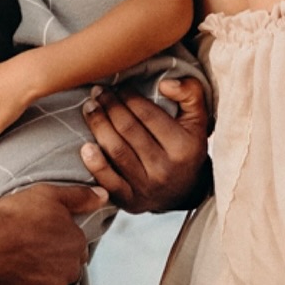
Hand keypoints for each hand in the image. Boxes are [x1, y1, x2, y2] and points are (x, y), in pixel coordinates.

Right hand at [0, 183, 108, 284]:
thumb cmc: (14, 217)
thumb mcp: (48, 195)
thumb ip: (80, 197)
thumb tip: (104, 196)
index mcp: (77, 244)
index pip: (75, 246)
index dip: (57, 241)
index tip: (39, 236)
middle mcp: (70, 270)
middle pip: (65, 268)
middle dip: (51, 262)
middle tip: (27, 251)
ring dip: (39, 280)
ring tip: (18, 266)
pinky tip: (11, 280)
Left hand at [79, 76, 209, 213]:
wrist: (184, 191)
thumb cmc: (186, 147)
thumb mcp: (198, 119)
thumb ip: (190, 92)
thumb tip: (165, 83)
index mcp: (183, 147)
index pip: (147, 114)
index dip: (128, 96)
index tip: (119, 85)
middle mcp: (165, 168)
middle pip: (128, 130)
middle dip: (109, 106)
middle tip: (98, 92)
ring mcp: (147, 187)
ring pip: (116, 150)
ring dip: (98, 125)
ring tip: (90, 107)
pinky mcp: (130, 201)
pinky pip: (109, 182)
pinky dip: (95, 164)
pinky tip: (85, 147)